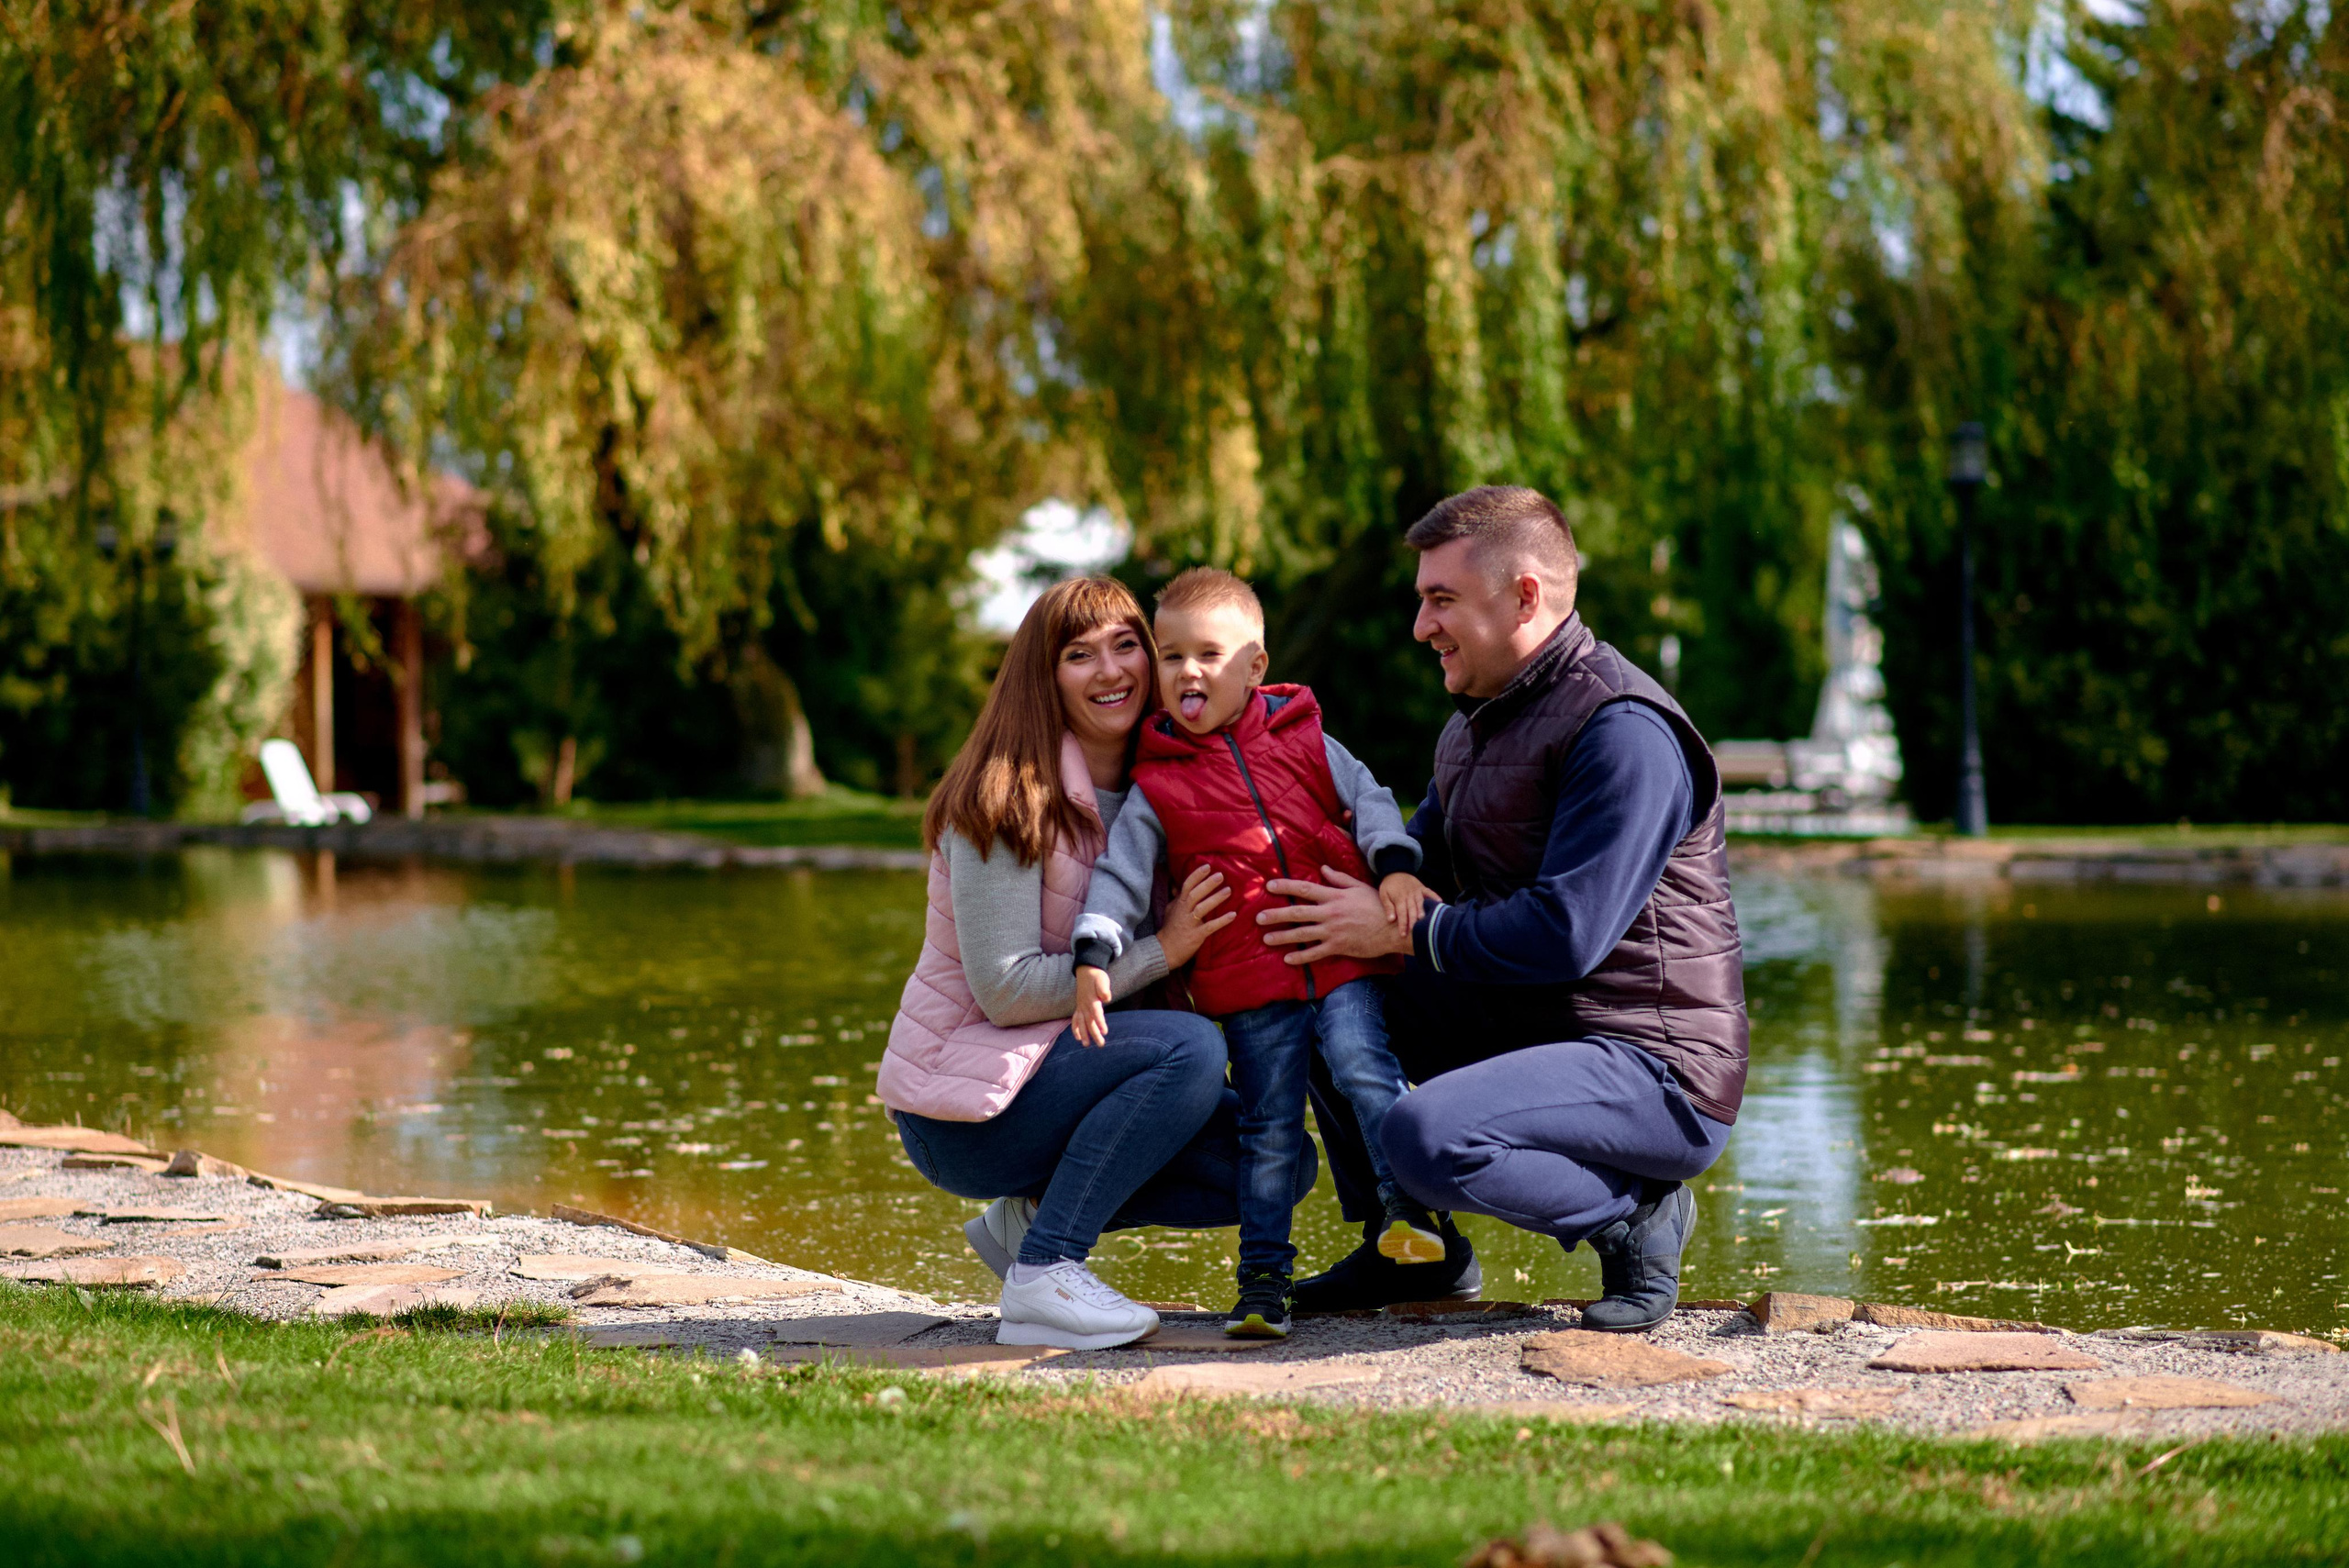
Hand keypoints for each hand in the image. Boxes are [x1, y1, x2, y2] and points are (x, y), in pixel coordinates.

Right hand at [1072, 965, 1112, 1046]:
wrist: (1086, 971)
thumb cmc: (1096, 976)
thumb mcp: (1102, 980)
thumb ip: (1104, 989)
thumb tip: (1106, 998)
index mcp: (1091, 999)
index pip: (1096, 1013)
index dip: (1100, 1022)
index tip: (1105, 1032)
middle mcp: (1084, 1005)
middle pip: (1089, 1021)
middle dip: (1094, 1034)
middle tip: (1101, 1044)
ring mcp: (1080, 1006)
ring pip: (1081, 1023)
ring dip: (1084, 1034)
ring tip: (1086, 1045)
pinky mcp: (1079, 1007)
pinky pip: (1075, 1019)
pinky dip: (1075, 1029)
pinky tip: (1078, 1037)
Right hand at [1156, 864, 1235, 967]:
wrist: (1164, 950)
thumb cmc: (1170, 929)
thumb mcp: (1170, 910)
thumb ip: (1177, 898)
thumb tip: (1177, 885)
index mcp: (1179, 904)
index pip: (1187, 886)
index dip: (1196, 875)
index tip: (1207, 866)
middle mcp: (1184, 912)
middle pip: (1194, 894)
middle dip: (1207, 884)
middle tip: (1220, 875)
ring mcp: (1190, 924)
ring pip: (1202, 908)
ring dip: (1215, 899)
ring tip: (1228, 891)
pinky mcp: (1196, 936)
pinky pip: (1210, 927)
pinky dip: (1221, 921)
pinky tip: (1232, 915)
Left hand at [1258, 866, 1420, 964]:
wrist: (1396, 928)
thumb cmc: (1379, 906)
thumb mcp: (1359, 887)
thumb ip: (1339, 879)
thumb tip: (1322, 868)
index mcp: (1334, 896)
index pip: (1305, 889)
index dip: (1285, 887)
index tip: (1269, 886)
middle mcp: (1330, 913)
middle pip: (1297, 912)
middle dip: (1276, 915)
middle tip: (1258, 917)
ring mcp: (1333, 931)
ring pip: (1302, 934)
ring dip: (1282, 936)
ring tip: (1266, 938)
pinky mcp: (1338, 947)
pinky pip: (1315, 953)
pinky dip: (1300, 957)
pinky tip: (1287, 959)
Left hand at [1377, 871, 1428, 933]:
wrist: (1395, 870)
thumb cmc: (1389, 886)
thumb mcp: (1383, 895)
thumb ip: (1388, 907)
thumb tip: (1391, 920)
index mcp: (1399, 898)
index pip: (1401, 913)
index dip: (1402, 924)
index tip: (1403, 934)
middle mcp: (1409, 895)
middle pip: (1412, 910)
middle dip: (1413, 921)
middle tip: (1414, 932)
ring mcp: (1416, 891)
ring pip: (1420, 902)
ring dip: (1422, 910)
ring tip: (1424, 920)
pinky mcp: (1422, 887)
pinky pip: (1429, 892)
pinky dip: (1434, 896)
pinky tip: (1440, 902)